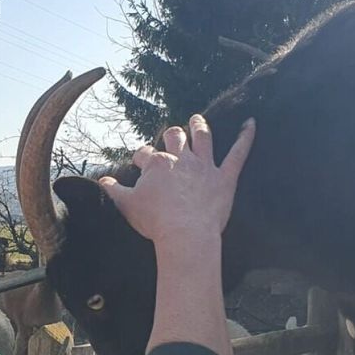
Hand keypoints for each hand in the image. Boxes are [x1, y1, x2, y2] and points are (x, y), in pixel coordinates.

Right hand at [98, 115, 254, 244]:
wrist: (185, 235)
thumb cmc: (155, 222)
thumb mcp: (126, 206)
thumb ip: (114, 190)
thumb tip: (103, 181)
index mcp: (156, 165)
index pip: (145, 153)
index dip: (141, 156)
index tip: (139, 162)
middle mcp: (180, 159)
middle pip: (174, 137)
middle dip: (171, 135)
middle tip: (171, 136)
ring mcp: (204, 166)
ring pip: (203, 137)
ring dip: (199, 126)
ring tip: (197, 119)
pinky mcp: (224, 178)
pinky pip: (238, 154)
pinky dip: (245, 137)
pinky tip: (251, 123)